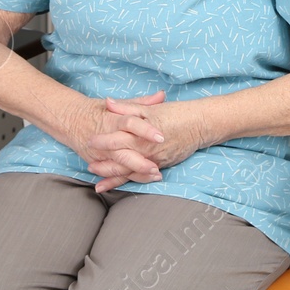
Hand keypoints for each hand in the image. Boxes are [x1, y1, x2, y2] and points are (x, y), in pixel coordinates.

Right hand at [65, 92, 166, 190]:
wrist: (70, 120)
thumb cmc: (97, 110)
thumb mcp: (119, 103)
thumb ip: (142, 102)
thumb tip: (161, 96)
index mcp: (113, 120)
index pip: (130, 124)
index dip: (146, 130)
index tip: (161, 137)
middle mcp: (106, 138)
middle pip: (124, 153)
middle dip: (141, 162)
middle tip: (157, 167)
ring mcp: (100, 153)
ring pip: (119, 167)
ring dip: (137, 173)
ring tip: (155, 175)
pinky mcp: (97, 163)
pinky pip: (112, 174)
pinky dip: (126, 179)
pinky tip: (141, 180)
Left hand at [86, 94, 206, 192]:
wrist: (200, 124)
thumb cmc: (176, 114)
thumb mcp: (150, 108)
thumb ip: (127, 107)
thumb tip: (108, 102)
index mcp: (141, 132)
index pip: (118, 138)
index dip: (103, 140)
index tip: (90, 141)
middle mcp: (146, 148)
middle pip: (121, 159)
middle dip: (104, 165)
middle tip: (89, 167)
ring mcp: (154, 159)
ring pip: (130, 172)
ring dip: (114, 178)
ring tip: (99, 184)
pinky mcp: (161, 165)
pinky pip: (142, 177)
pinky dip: (130, 181)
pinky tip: (122, 187)